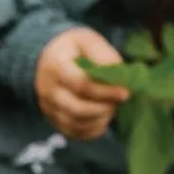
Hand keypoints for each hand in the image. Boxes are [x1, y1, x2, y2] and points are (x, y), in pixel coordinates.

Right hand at [35, 25, 126, 141]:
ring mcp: (48, 107)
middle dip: (103, 108)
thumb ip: (104, 56)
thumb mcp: (88, 40)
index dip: (105, 91)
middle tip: (118, 102)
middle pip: (76, 109)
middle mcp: (47, 89)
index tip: (126, 92)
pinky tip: (102, 119)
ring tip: (111, 108)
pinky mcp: (52, 119)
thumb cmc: (74, 48)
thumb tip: (120, 78)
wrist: (48, 58)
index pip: (81, 84)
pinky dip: (91, 130)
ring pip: (75, 124)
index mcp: (55, 66)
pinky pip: (73, 133)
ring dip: (99, 120)